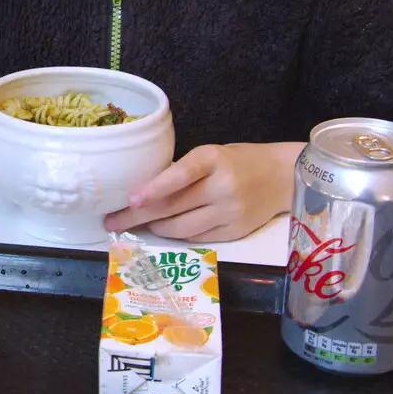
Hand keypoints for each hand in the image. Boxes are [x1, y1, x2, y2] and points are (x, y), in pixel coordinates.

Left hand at [104, 142, 303, 241]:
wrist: (280, 177)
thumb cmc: (235, 162)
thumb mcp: (211, 155)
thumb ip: (184, 172)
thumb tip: (143, 194)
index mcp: (213, 159)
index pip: (181, 174)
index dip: (154, 188)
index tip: (131, 198)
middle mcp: (222, 186)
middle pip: (172, 206)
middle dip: (137, 216)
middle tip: (112, 220)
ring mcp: (230, 212)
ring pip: (181, 227)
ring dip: (155, 227)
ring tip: (139, 223)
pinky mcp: (235, 231)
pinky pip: (197, 238)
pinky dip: (177, 234)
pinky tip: (165, 228)